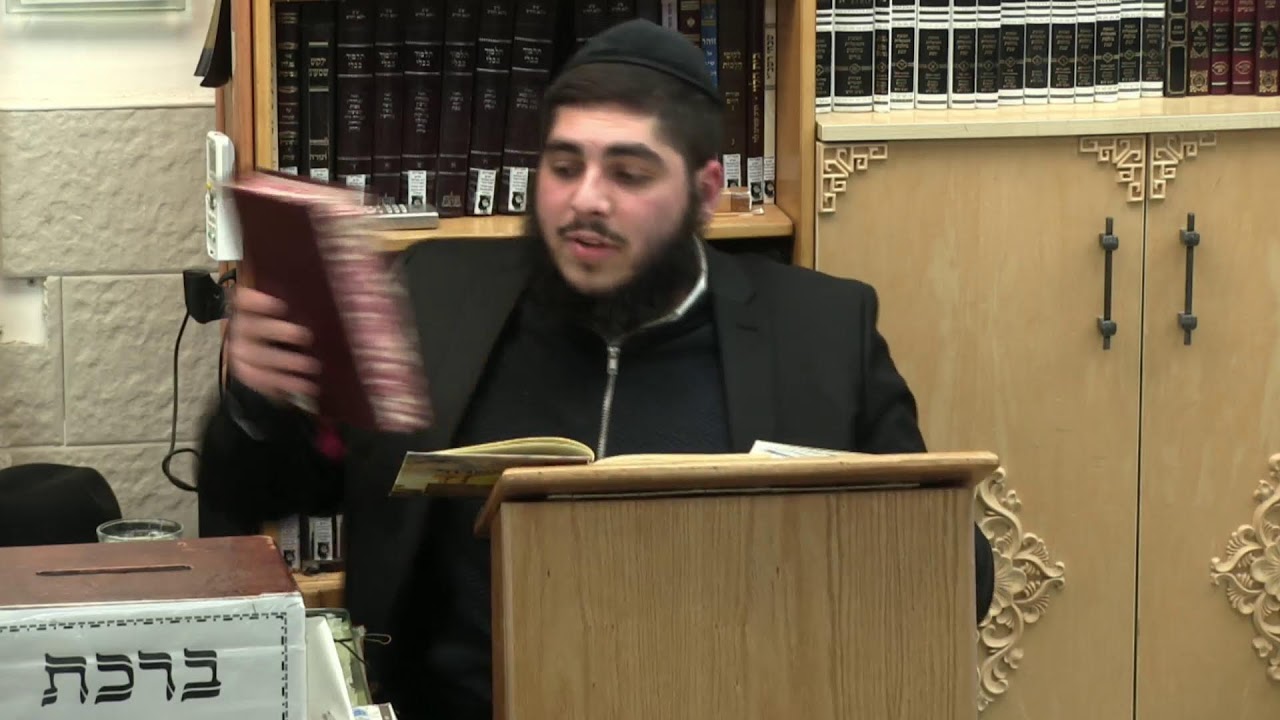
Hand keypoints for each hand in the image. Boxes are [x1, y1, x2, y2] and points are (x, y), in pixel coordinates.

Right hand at [226, 288, 321, 403]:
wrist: (266, 354)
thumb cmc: (285, 324)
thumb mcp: (290, 311)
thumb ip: (298, 302)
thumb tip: (328, 282)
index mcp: (247, 308)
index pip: (243, 300)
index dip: (258, 301)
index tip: (281, 305)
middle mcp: (239, 328)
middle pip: (252, 327)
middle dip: (279, 332)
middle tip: (306, 336)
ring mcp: (240, 352)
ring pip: (257, 357)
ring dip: (286, 362)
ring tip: (312, 366)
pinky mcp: (247, 373)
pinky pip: (261, 380)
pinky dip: (284, 384)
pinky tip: (306, 386)